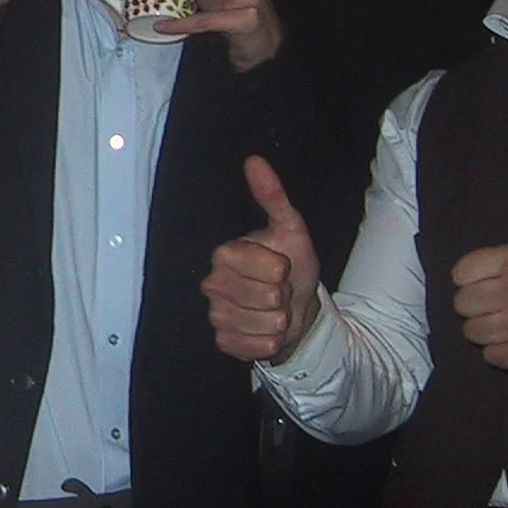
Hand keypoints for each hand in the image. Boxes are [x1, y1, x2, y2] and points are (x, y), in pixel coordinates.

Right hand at [202, 156, 321, 363]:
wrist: (294, 310)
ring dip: (279, 321)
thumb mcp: (290, 229)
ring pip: (263, 324)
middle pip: (266, 298)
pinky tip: (266, 330)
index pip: (266, 267)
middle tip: (279, 290)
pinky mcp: (222, 341)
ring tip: (274, 311)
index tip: (282, 267)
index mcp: (225, 253)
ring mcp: (216, 314)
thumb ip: (272, 196)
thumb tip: (255, 161)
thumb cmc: (291, 266)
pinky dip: (269, 342)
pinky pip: (255, 347)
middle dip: (283, 297)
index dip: (282, 270)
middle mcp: (213, 283)